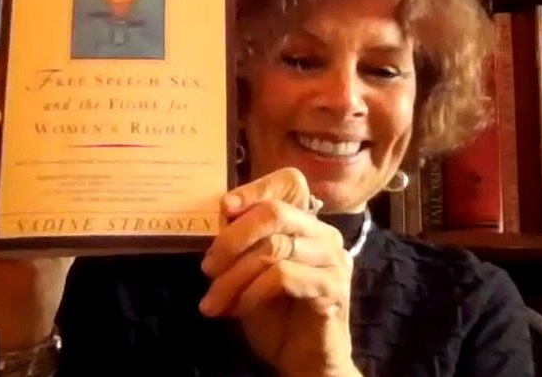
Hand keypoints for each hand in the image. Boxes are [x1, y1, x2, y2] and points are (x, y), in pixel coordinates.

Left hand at [198, 168, 358, 376]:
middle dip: (233, 237)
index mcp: (308, 224)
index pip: (290, 183)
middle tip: (208, 266)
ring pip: (274, 247)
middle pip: (276, 212)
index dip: (254, 189)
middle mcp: (326, 234)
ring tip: (214, 300)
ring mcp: (333, 260)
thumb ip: (244, 241)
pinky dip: (252, 291)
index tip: (222, 208)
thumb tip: (220, 213)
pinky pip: (282, 276)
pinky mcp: (333, 288)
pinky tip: (239, 309)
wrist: (303, 360)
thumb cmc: (276, 314)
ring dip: (234, 275)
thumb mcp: (250, 271)